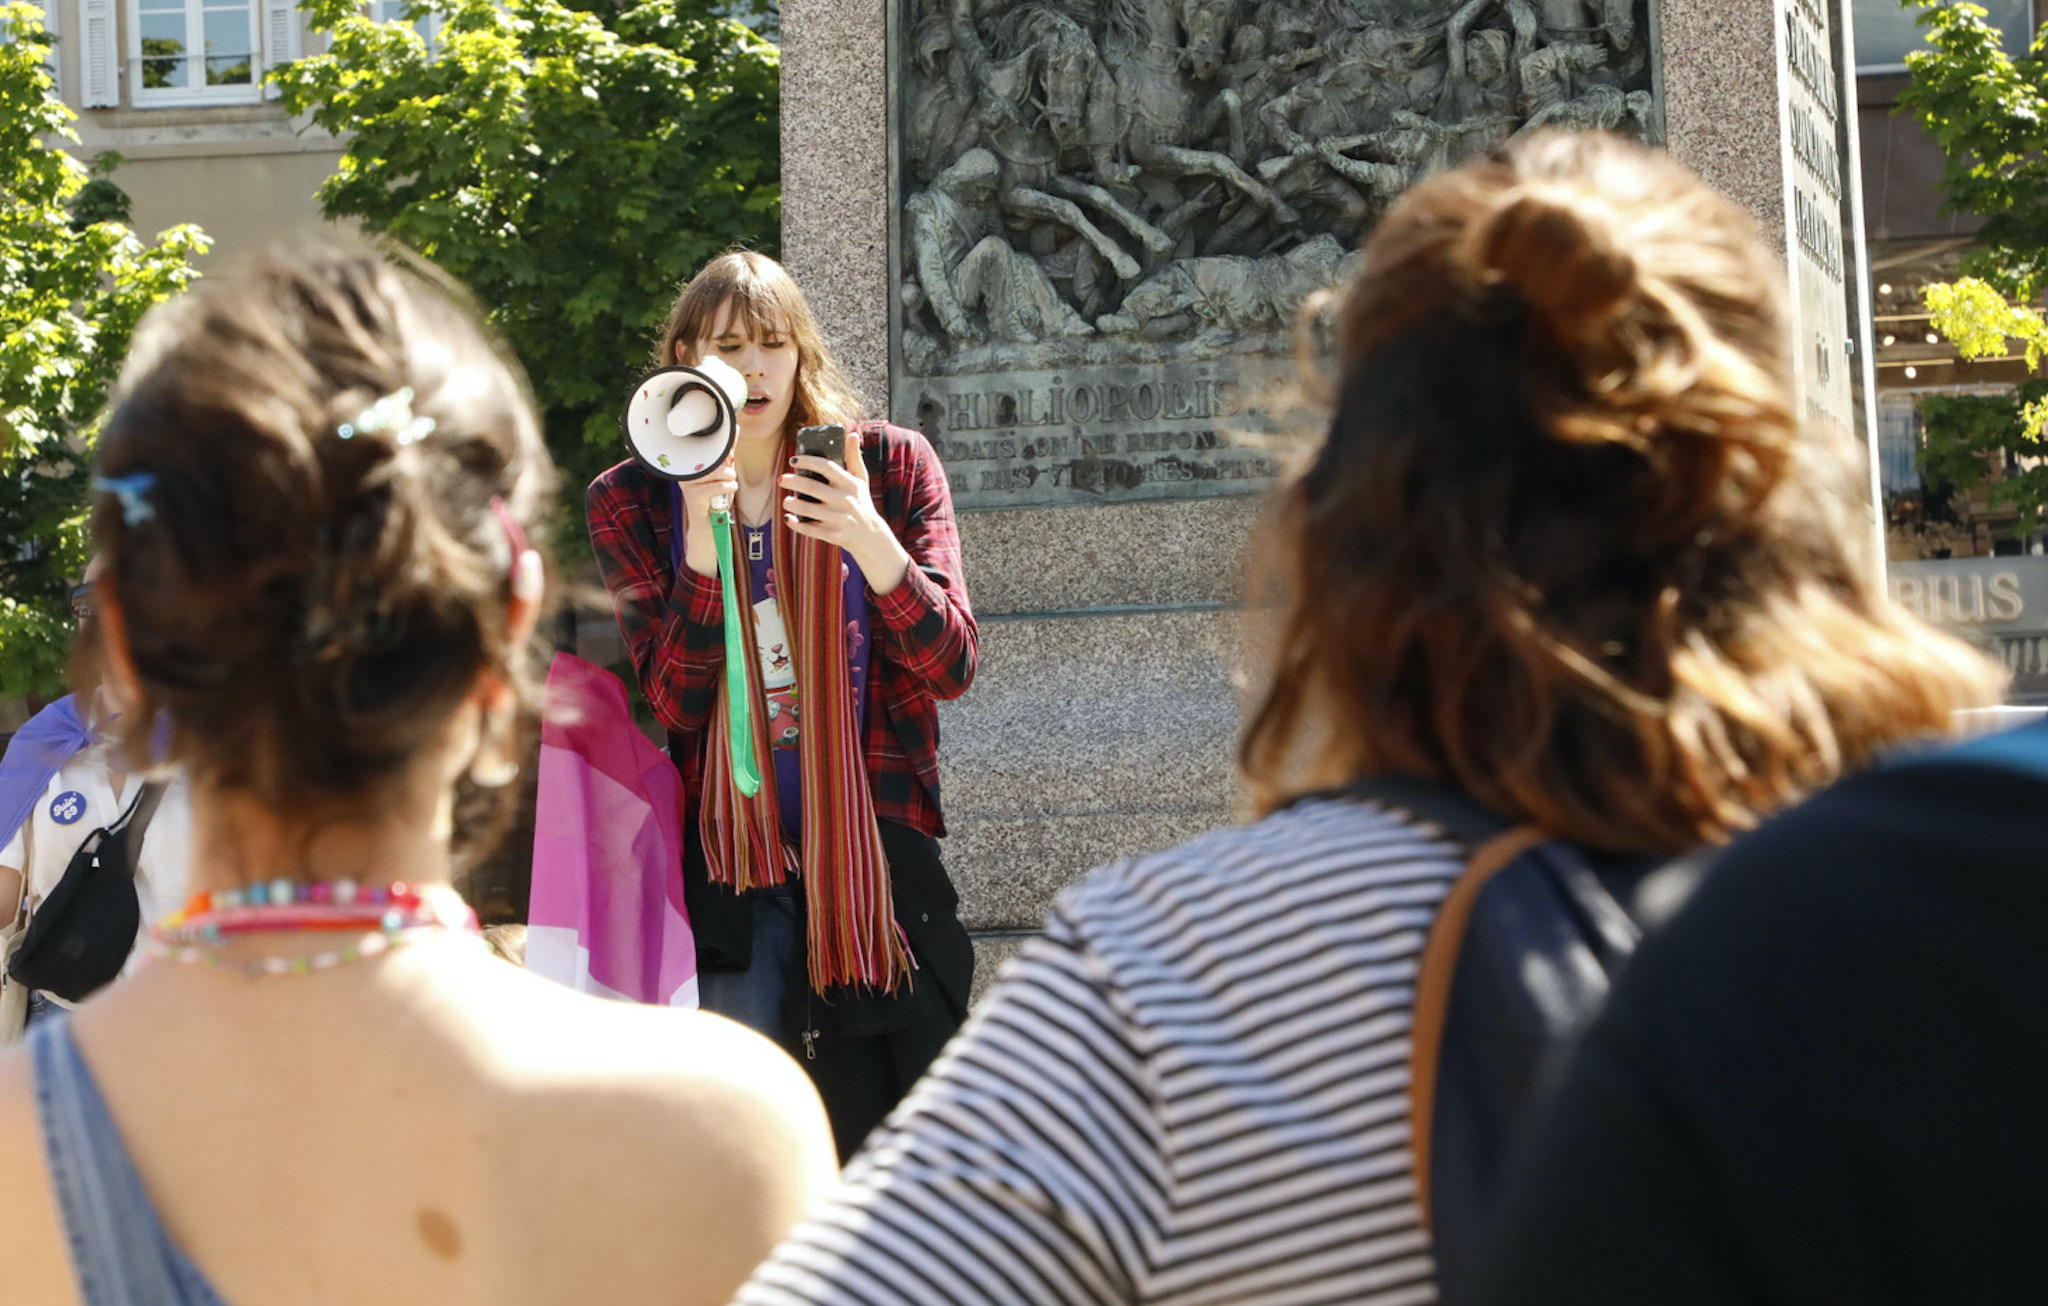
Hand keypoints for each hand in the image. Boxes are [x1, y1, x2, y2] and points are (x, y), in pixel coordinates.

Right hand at [678, 455, 738, 578]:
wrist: (708, 525)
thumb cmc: (714, 497)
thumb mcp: (722, 470)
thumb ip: (727, 451)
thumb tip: (735, 429)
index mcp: (690, 463)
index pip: (707, 446)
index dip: (721, 448)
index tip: (727, 457)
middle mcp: (685, 471)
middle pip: (715, 458)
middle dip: (727, 467)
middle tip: (728, 476)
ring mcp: (687, 483)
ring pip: (719, 471)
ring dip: (730, 478)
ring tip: (729, 484)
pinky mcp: (693, 495)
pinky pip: (718, 486)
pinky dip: (729, 488)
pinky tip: (728, 492)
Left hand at [778, 427, 911, 593]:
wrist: (869, 534)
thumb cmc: (861, 501)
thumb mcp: (860, 479)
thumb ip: (854, 456)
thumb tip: (851, 433)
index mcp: (850, 484)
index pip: (827, 467)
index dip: (808, 461)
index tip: (793, 460)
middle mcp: (845, 500)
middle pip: (812, 487)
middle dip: (793, 482)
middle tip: (782, 479)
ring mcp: (838, 518)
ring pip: (808, 510)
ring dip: (792, 504)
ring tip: (785, 501)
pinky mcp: (833, 534)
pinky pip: (810, 529)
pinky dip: (796, 525)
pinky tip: (788, 519)